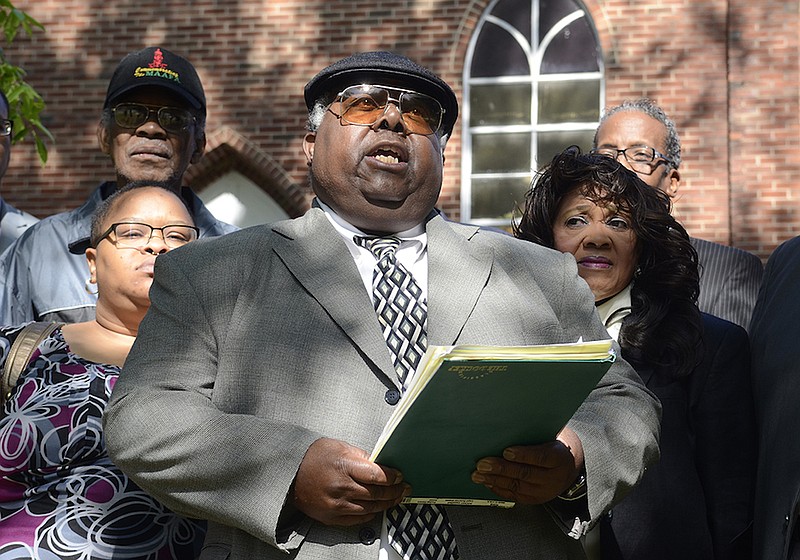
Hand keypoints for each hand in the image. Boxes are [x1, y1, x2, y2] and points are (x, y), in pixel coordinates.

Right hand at [292, 438, 409, 525]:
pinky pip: (357, 519)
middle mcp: (341, 487)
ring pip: (370, 508)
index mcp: (344, 466)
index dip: (393, 478)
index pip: (378, 476)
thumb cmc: (312, 457)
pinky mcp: (331, 517)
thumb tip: (380, 465)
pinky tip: (376, 508)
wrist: (289, 474)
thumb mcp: (338, 446)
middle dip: (394, 492)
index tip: (400, 477)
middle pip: (377, 494)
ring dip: (385, 504)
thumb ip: (361, 456)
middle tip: (403, 489)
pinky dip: (369, 514)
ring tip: (393, 499)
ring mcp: (336, 505)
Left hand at [470, 428, 583, 503]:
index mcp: (560, 457)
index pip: (542, 457)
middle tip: (483, 464)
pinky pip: (515, 496)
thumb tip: (507, 427)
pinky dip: (499, 489)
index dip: (523, 455)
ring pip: (518, 486)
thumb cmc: (553, 447)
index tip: (506, 451)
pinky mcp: (535, 499)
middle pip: (526, 474)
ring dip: (495, 480)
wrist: (568, 467)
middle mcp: (554, 477)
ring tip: (478, 475)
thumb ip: (533, 435)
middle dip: (501, 469)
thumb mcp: (551, 437)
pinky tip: (487, 482)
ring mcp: (545, 491)